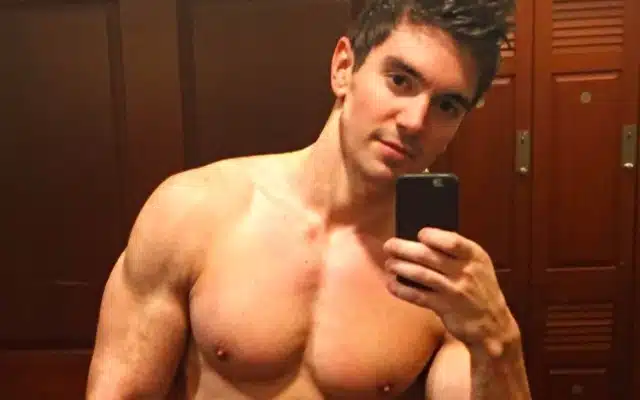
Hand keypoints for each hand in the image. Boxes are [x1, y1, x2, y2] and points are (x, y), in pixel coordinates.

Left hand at [383, 227, 519, 356]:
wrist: (493, 324)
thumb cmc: (480, 288)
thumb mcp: (478, 265)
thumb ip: (457, 251)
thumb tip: (425, 238)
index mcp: (474, 256)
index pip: (452, 241)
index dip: (433, 236)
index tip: (419, 234)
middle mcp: (465, 272)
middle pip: (429, 256)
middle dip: (404, 249)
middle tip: (389, 246)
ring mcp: (455, 291)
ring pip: (421, 275)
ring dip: (400, 267)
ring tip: (389, 264)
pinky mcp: (445, 308)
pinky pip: (418, 296)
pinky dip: (402, 290)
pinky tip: (391, 285)